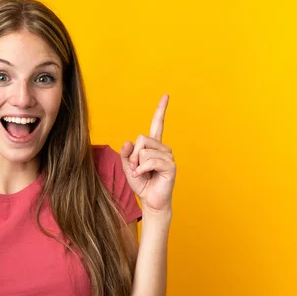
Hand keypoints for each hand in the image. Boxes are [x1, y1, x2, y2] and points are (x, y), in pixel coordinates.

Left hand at [120, 94, 176, 213]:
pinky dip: (142, 170)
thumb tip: (128, 142)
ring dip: (137, 164)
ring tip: (142, 174)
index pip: (158, 124)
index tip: (166, 95)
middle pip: (142, 138)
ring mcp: (168, 156)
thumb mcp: (127, 166)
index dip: (161, 110)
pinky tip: (146, 176)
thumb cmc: (141, 183)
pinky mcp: (170, 166)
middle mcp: (163, 148)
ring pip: (144, 151)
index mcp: (153, 145)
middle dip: (133, 155)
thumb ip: (125, 153)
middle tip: (136, 168)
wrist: (150, 200)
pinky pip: (150, 161)